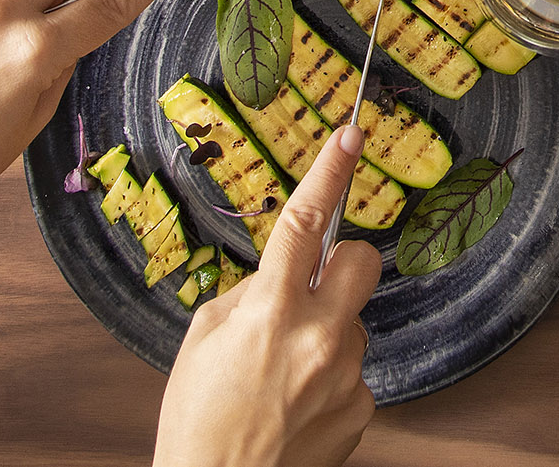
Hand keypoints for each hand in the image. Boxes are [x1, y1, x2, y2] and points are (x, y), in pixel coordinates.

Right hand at [155, 124, 378, 466]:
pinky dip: (329, 380)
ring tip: (281, 376)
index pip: (306, 222)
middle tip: (311, 289)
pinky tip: (296, 405)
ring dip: (326, 333)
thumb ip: (246, 296)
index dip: (330, 171)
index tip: (351, 135)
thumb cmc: (196, 423)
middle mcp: (318, 336)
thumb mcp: (202, 341)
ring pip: (353, 322)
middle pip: (361, 261)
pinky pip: (352, 372)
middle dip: (342, 263)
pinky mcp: (362, 407)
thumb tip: (277, 277)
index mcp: (271, 310)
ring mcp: (346, 374)